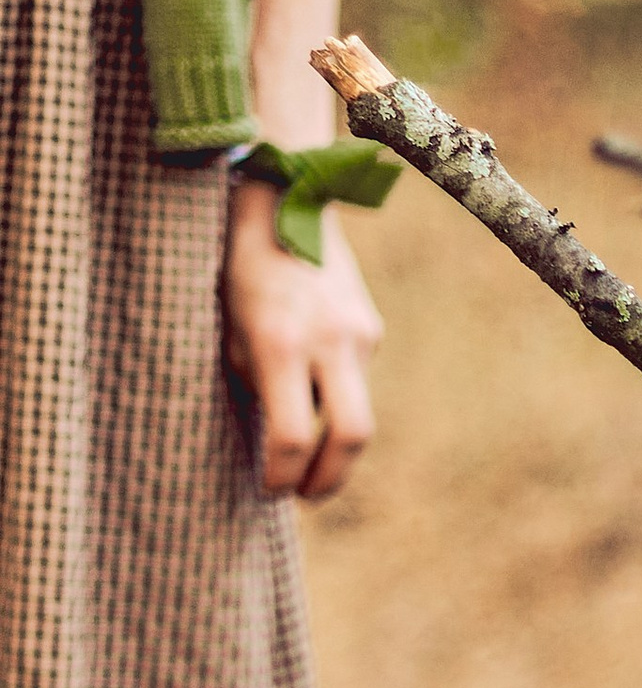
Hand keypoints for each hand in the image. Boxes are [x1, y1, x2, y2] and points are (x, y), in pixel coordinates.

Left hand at [222, 174, 381, 497]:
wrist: (284, 194)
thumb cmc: (236, 261)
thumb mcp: (225, 324)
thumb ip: (250, 377)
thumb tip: (271, 431)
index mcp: (281, 342)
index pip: (289, 437)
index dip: (280, 475)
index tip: (270, 490)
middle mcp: (330, 341)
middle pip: (351, 436)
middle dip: (330, 477)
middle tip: (305, 494)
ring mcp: (359, 333)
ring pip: (355, 407)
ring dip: (329, 434)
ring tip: (302, 450)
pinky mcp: (370, 326)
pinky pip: (353, 376)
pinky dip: (332, 393)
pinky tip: (308, 384)